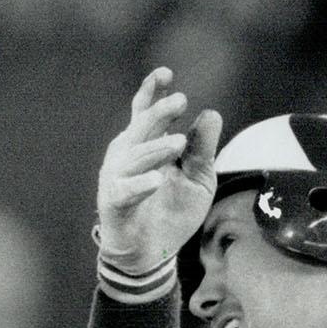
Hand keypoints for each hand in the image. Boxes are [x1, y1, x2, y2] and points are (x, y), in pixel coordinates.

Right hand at [96, 67, 222, 273]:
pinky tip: (156, 181)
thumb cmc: (173, 211)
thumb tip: (212, 114)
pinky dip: (140, 185)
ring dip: (156, 149)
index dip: (152, 92)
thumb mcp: (198, 178)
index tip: (166, 73)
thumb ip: (202, 149)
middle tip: (180, 101)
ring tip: (178, 143)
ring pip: (135, 157)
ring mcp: (117, 178)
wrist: (153, 254)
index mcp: (146, 144)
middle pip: (141, 128)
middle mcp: (127, 155)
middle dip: (159, 113)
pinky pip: (125, 191)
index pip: (145, 112)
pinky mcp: (114, 203)